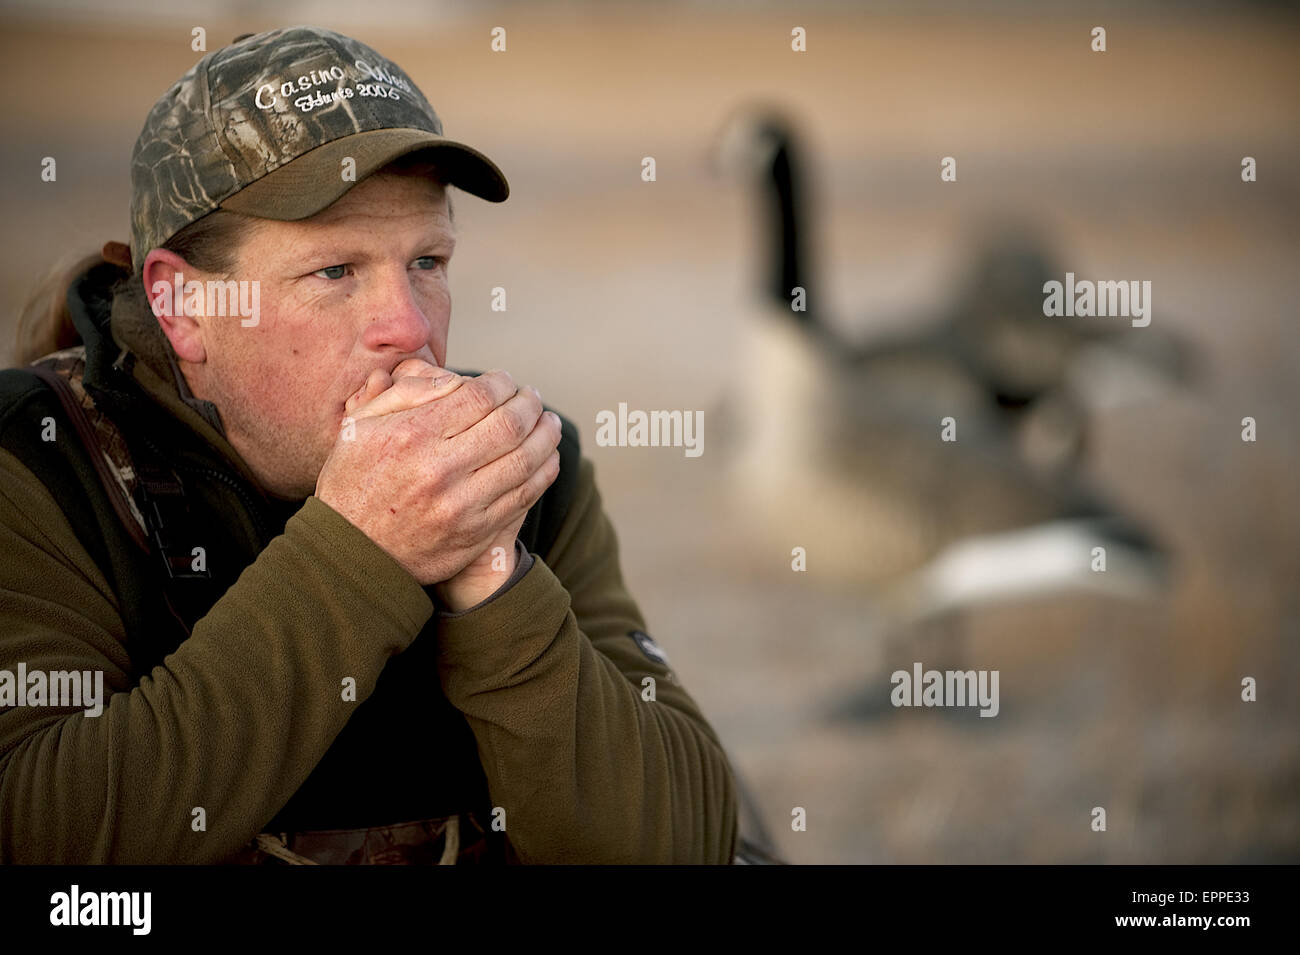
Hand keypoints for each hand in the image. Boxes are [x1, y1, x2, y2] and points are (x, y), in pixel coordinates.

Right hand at [315, 359, 562, 587]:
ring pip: (525, 460)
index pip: (478, 397)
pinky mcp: (476, 532)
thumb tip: (452, 378)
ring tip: (550, 422)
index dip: (501, 383)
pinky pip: (524, 495)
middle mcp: (440, 469)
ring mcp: (462, 505)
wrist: (352, 551)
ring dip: (546, 435)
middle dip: (529, 404)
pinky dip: (544, 471)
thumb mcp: (359, 427)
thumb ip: (404, 394)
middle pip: (509, 425)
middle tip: (532, 396)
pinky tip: (548, 456)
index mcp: (412, 435)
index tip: (506, 380)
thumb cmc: (353, 481)